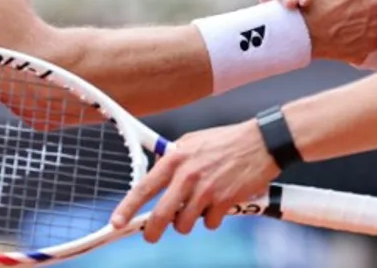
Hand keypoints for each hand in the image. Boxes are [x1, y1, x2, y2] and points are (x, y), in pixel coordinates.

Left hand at [110, 120, 276, 242]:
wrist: (260, 142)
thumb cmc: (226, 141)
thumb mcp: (192, 142)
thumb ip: (174, 159)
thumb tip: (159, 176)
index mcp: (175, 159)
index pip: (144, 188)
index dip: (127, 208)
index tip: (117, 222)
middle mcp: (187, 175)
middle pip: (160, 215)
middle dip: (152, 231)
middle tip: (150, 236)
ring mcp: (205, 190)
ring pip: (184, 224)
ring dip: (188, 222)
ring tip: (197, 208)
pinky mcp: (224, 202)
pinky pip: (209, 224)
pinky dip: (212, 219)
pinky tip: (218, 204)